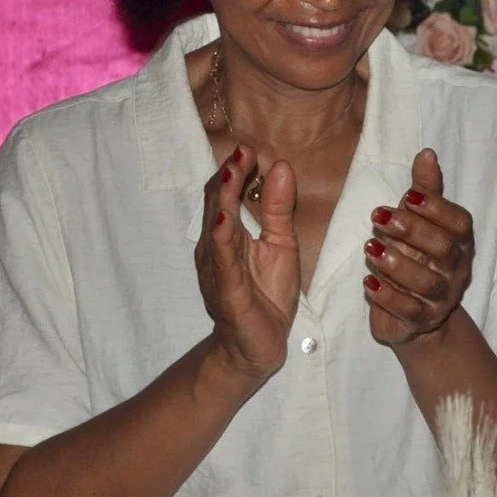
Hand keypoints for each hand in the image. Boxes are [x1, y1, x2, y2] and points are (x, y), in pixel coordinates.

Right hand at [196, 147, 297, 381]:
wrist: (258, 347)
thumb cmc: (266, 295)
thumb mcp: (281, 245)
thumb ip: (279, 209)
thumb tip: (281, 167)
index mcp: (229, 235)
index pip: (226, 195)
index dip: (237, 171)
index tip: (251, 149)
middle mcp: (215, 247)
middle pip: (215, 203)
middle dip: (228, 176)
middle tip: (242, 150)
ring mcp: (217, 268)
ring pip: (216, 226)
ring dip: (223, 197)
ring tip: (233, 171)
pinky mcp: (227, 291)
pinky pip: (222, 260)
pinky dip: (222, 236)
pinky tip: (224, 217)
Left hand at [365, 148, 473, 346]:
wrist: (417, 317)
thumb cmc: (418, 259)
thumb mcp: (420, 223)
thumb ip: (425, 191)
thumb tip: (427, 153)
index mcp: (460, 243)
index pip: (460, 224)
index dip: (438, 209)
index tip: (409, 196)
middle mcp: (457, 271)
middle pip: (445, 250)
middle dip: (413, 231)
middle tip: (379, 216)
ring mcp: (442, 299)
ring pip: (428, 283)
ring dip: (397, 264)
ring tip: (369, 248)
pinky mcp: (422, 321)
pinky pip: (409, 311)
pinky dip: (388, 296)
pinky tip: (368, 281)